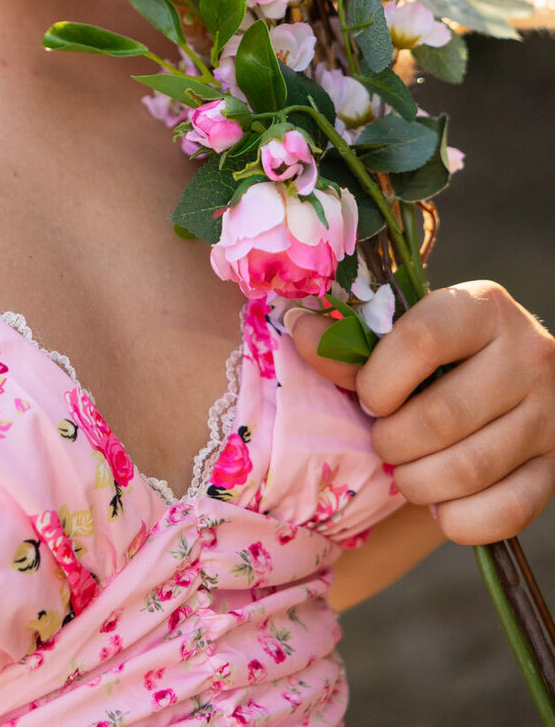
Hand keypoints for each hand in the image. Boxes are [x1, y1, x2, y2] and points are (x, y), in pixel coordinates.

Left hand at [289, 280, 554, 543]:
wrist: (517, 374)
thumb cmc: (444, 353)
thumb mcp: (406, 334)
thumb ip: (353, 342)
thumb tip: (298, 330)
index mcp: (483, 307)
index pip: (423, 339)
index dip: (378, 379)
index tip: (367, 397)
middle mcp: (528, 355)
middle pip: (443, 416)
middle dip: (392, 441)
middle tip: (382, 442)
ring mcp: (549, 415)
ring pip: (469, 469)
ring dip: (418, 484)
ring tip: (405, 473)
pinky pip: (507, 512)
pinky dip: (459, 520)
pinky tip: (441, 504)